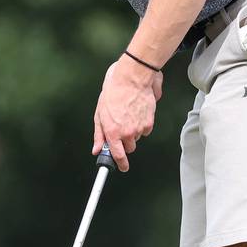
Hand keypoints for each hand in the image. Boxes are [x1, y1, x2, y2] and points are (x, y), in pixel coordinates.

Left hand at [92, 56, 162, 171]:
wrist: (131, 79)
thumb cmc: (113, 93)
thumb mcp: (99, 114)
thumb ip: (98, 135)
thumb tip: (97, 149)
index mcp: (112, 132)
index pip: (118, 155)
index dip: (121, 164)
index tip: (122, 167)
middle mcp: (127, 133)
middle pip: (129, 147)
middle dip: (125, 141)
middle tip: (121, 127)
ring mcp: (139, 128)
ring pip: (137, 137)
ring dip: (133, 130)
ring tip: (128, 114)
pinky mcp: (149, 122)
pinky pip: (146, 129)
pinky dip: (142, 124)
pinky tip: (136, 112)